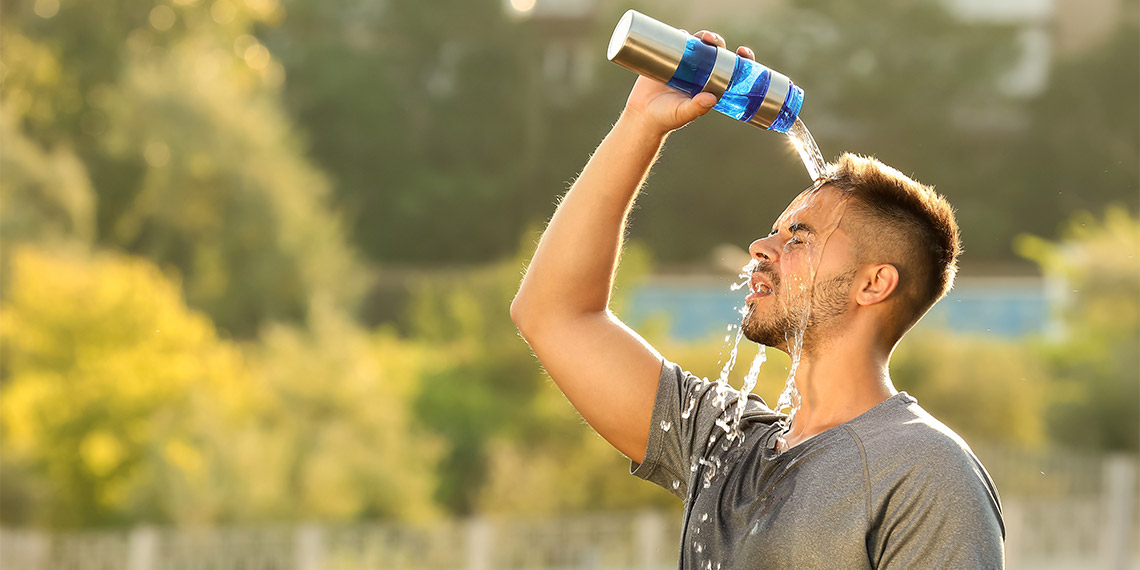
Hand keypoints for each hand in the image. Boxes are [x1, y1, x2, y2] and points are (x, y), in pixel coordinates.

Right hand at [620, 30, 757, 136]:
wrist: (643, 116)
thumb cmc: (667, 118)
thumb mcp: (684, 113)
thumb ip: (697, 107)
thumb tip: (712, 99)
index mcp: (711, 84)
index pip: (732, 68)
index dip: (741, 58)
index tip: (743, 52)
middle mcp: (700, 72)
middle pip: (715, 51)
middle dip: (717, 41)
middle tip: (713, 41)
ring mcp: (684, 64)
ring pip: (698, 44)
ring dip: (702, 36)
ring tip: (702, 37)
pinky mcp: (668, 59)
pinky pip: (677, 43)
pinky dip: (681, 35)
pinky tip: (683, 33)